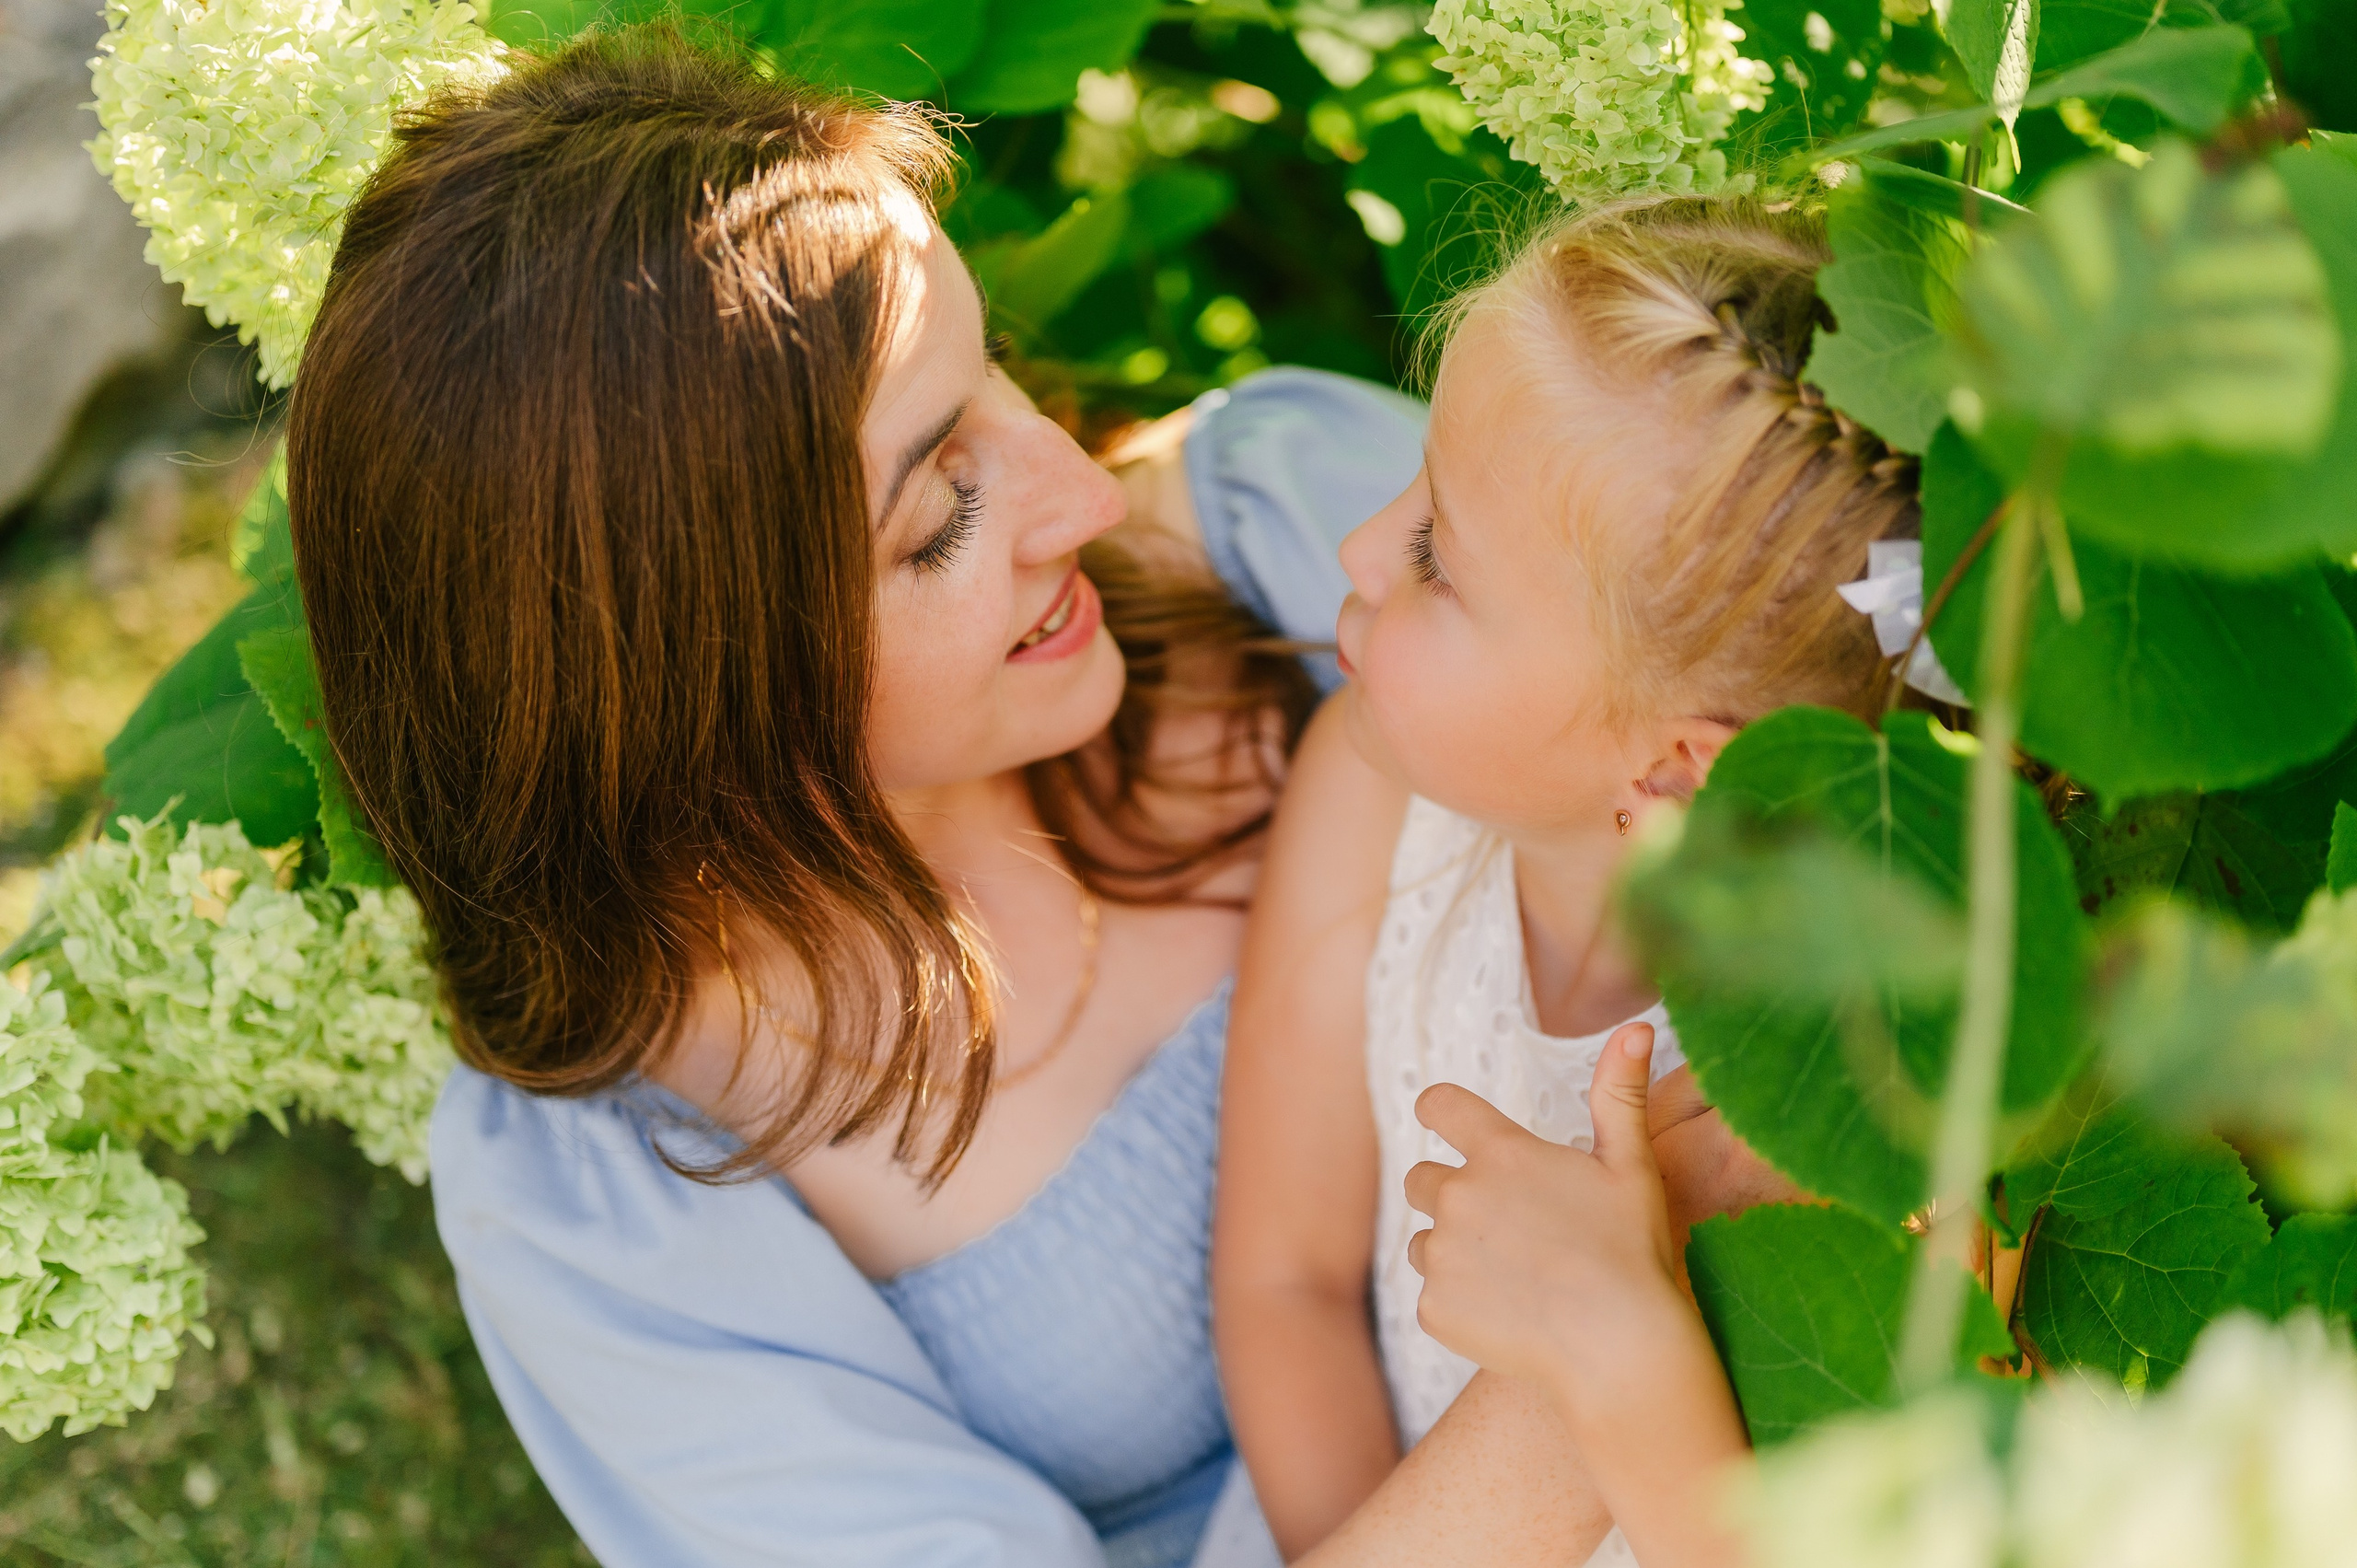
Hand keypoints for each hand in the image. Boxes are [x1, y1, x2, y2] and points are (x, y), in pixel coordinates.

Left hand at [1403, 1022, 1687, 1406]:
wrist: (1619, 1349)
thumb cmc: (1632, 1252)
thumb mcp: (1631, 1165)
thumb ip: (1619, 1092)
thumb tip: (1637, 1026)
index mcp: (1498, 1153)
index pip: (1437, 1105)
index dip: (1441, 1111)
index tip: (1451, 1124)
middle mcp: (1457, 1197)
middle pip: (1421, 1178)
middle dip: (1452, 1193)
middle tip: (1509, 1225)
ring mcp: (1440, 1256)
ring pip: (1423, 1241)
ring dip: (1453, 1250)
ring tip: (1515, 1274)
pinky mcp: (1434, 1309)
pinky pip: (1433, 1297)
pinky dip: (1461, 1304)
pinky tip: (1510, 1315)